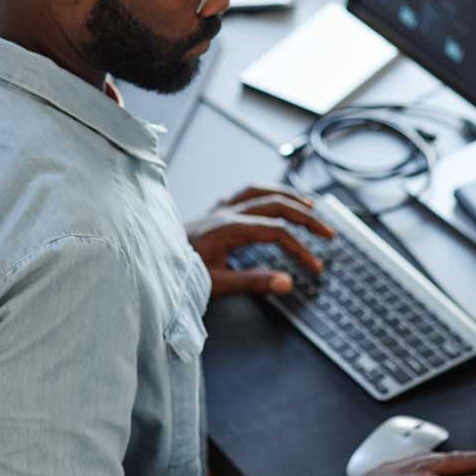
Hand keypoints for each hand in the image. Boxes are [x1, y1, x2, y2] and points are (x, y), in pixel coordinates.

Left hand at [188, 184, 334, 297]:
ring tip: (310, 205)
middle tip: (328, 233)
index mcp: (228, 228)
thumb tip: (288, 282)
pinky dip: (265, 193)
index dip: (300, 248)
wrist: (147, 262)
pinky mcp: (212, 212)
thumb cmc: (178, 275)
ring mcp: (217, 209)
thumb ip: (253, 283)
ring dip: (288, 196)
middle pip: (276, 204)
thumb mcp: (216, 284)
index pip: (276, 232)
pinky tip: (273, 198)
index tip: (315, 267)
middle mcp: (225, 212)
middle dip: (306, 217)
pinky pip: (244, 193)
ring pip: (260, 191)